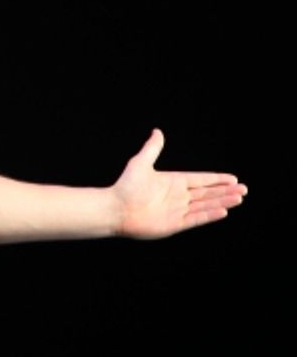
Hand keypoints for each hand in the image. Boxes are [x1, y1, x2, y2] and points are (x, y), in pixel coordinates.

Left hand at [113, 128, 246, 238]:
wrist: (113, 208)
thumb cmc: (125, 186)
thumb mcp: (140, 163)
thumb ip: (152, 148)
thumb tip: (157, 131)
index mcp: (173, 182)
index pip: (201, 180)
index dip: (217, 179)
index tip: (233, 178)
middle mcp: (177, 197)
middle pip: (207, 193)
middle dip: (225, 191)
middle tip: (244, 189)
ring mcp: (176, 211)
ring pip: (205, 206)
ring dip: (222, 202)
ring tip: (239, 198)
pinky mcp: (173, 224)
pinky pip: (195, 219)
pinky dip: (209, 215)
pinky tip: (223, 211)